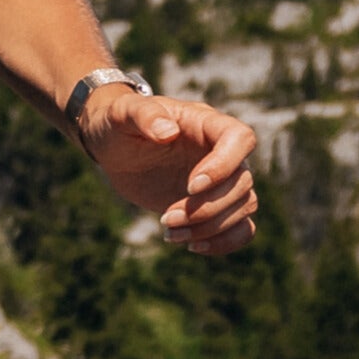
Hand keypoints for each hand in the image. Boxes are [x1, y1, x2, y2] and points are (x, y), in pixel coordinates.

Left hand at [75, 87, 257, 255]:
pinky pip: (242, 227)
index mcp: (206, 124)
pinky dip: (225, 242)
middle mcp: (221, 152)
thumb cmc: (119, 123)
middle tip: (165, 218)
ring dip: (211, 228)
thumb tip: (167, 131)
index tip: (190, 185)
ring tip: (169, 235)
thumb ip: (143, 114)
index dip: (224, 165)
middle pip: (242, 182)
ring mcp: (221, 180)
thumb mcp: (122, 112)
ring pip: (244, 206)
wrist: (114, 147)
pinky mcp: (213, 205)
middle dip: (206, 208)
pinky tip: (192, 246)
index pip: (240, 138)